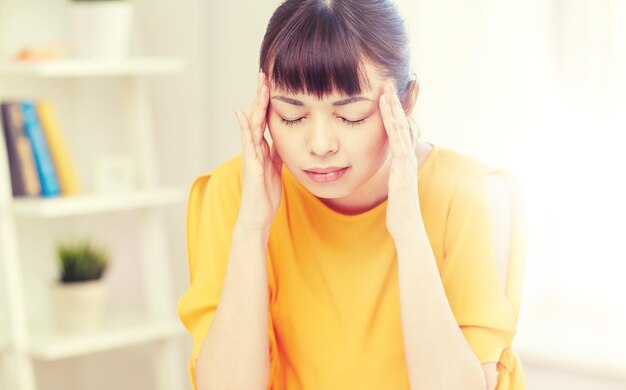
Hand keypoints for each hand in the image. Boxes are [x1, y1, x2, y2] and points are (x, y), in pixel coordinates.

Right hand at [234, 72, 282, 232]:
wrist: (257, 216)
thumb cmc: (266, 195)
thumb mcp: (277, 169)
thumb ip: (277, 153)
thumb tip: (284, 140)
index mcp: (263, 148)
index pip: (266, 119)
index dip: (269, 102)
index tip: (274, 83)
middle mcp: (254, 148)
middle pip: (258, 116)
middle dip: (262, 95)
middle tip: (265, 74)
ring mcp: (251, 155)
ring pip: (252, 124)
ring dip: (256, 104)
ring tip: (259, 85)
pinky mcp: (250, 164)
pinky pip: (247, 143)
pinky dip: (244, 127)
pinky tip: (243, 113)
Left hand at [380, 83, 421, 240]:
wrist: (407, 230)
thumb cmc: (398, 212)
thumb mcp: (392, 187)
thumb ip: (390, 175)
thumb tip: (384, 168)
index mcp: (402, 161)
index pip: (398, 131)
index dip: (393, 112)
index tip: (385, 94)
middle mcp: (407, 159)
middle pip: (402, 125)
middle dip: (395, 103)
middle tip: (388, 82)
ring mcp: (407, 165)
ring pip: (401, 131)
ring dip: (394, 111)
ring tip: (387, 92)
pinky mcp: (404, 172)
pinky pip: (399, 146)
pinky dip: (394, 129)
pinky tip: (388, 116)